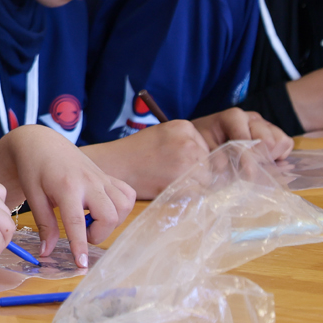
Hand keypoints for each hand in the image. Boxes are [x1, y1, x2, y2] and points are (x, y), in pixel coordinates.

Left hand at [0, 125, 134, 266]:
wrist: (41, 143)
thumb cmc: (33, 169)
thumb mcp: (34, 196)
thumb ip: (44, 224)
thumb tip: (47, 253)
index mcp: (66, 187)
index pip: (77, 222)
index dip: (80, 245)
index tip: (81, 264)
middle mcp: (89, 181)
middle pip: (109, 216)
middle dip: (98, 234)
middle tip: (80, 232)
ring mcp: (101, 178)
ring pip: (123, 206)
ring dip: (111, 221)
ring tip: (90, 220)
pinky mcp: (108, 176)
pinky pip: (127, 194)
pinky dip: (120, 206)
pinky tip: (102, 208)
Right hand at [83, 121, 208, 198]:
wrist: (114, 165)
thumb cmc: (135, 153)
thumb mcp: (161, 135)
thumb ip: (184, 142)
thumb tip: (207, 160)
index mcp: (185, 127)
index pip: (205, 148)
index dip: (193, 160)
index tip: (175, 164)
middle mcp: (189, 142)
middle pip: (207, 164)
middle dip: (195, 173)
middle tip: (171, 175)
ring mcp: (187, 162)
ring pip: (205, 180)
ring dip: (192, 185)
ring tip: (169, 182)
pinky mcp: (182, 182)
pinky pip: (198, 193)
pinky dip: (187, 195)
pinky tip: (169, 189)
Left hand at [190, 107, 293, 162]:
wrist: (209, 133)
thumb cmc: (206, 138)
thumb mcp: (203, 144)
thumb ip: (213, 154)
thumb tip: (224, 166)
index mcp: (233, 117)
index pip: (247, 139)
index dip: (248, 158)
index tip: (248, 174)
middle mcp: (252, 118)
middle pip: (268, 140)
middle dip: (260, 158)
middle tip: (250, 171)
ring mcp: (265, 124)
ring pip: (280, 141)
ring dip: (271, 156)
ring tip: (256, 164)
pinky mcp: (274, 132)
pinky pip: (286, 143)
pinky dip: (280, 155)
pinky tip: (265, 161)